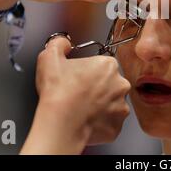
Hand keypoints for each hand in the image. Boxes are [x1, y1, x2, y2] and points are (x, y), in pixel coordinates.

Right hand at [21, 35, 130, 153]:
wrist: (61, 125)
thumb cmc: (59, 94)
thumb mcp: (50, 58)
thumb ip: (58, 44)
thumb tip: (63, 43)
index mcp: (108, 65)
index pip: (101, 65)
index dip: (87, 71)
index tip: (78, 78)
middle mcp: (120, 84)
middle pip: (110, 83)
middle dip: (97, 88)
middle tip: (79, 94)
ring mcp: (121, 106)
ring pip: (112, 103)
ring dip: (100, 105)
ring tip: (81, 109)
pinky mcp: (117, 126)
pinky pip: (110, 122)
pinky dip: (100, 123)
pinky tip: (86, 121)